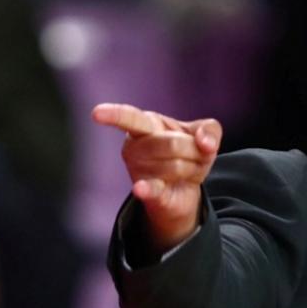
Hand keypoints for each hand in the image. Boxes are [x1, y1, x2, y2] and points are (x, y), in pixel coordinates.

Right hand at [92, 103, 221, 251]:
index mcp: (146, 124)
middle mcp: (135, 147)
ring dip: (193, 168)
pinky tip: (140, 188)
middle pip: (172, 144)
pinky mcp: (147, 193)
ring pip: (176, 165)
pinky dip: (147, 189)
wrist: (186, 189)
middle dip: (194, 151)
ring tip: (187, 169)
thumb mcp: (205, 135)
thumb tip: (205, 143)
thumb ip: (210, 129)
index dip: (114, 115)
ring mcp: (137, 171)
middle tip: (195, 156)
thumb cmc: (189, 153)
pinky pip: (150, 189)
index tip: (96, 113)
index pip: (129, 118)